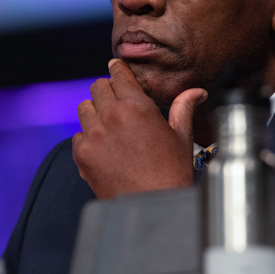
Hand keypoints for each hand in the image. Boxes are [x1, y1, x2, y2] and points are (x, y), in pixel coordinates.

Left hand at [73, 59, 207, 198]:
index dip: (117, 70)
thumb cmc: (171, 172)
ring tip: (108, 125)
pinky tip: (103, 147)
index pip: (118, 74)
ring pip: (84, 107)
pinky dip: (87, 137)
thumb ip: (183, 107)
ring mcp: (94, 135)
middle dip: (107, 91)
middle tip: (116, 102)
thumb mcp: (181, 136)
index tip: (115, 69)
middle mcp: (111, 116)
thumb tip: (196, 91)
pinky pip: (78, 135)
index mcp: (137, 106)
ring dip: (94, 111)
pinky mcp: (82, 153)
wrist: (152, 204)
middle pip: (98, 87)